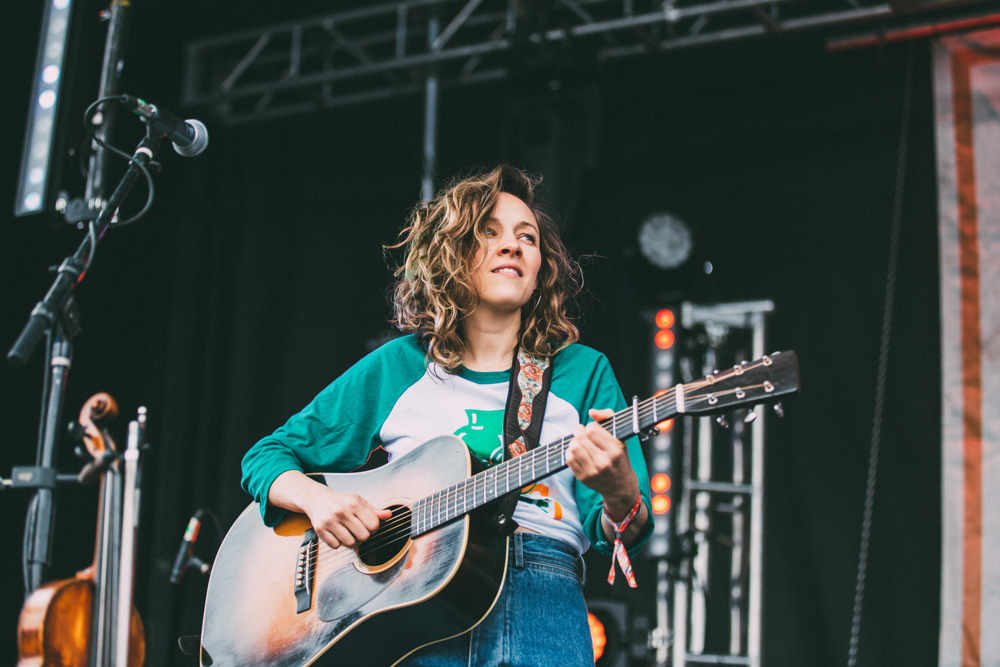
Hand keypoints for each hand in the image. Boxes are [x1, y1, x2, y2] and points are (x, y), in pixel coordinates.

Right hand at [268, 470, 391, 549]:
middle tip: (358, 530)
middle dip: (363, 536)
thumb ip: (374, 511)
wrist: (316, 498)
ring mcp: (330, 521)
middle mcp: (342, 511)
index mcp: (354, 503)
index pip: (373, 525)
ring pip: (349, 543)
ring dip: (350, 540)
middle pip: (363, 536)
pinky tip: (336, 533)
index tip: (368, 525)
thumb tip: (389, 515)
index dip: (374, 528)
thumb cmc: (341, 501)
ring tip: (347, 531)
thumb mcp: (358, 501)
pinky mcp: (320, 529)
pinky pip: (335, 546)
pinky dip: (338, 543)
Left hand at [565, 408, 640, 521]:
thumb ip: (608, 418)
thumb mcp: (620, 438)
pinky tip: (578, 452)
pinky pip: (569, 459)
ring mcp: (593, 471)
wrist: (620, 487)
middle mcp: (604, 462)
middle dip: (579, 431)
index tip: (593, 429)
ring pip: (573, 447)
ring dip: (574, 441)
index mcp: (615, 450)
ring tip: (580, 443)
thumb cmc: (619, 458)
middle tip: (582, 432)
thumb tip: (591, 412)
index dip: (590, 426)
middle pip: (580, 437)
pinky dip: (570, 452)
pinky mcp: (583, 478)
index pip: (592, 429)